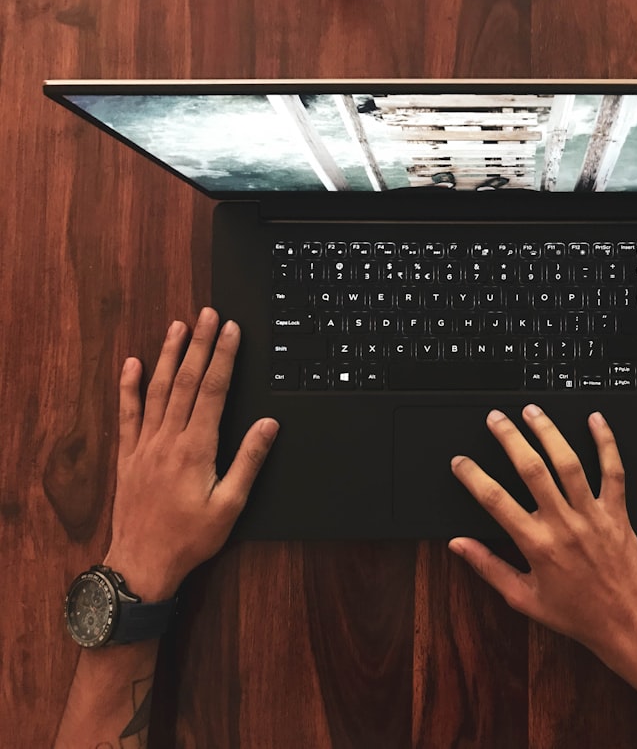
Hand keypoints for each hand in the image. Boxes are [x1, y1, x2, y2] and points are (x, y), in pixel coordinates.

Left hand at [103, 307, 278, 600]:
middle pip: (185, 381)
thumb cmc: (190, 538)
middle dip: (199, 344)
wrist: (142, 563)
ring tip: (177, 326)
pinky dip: (129, 386)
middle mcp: (167, 439)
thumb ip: (249, 460)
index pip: (212, 391)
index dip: (223, 357)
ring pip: (156, 390)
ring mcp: (144, 444)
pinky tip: (132, 364)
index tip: (231, 331)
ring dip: (167, 355)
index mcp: (196, 449)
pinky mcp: (128, 454)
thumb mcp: (231, 504)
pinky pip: (127, 413)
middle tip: (208, 314)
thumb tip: (267, 425)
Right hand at [449, 405, 636, 665]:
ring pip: (568, 463)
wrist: (625, 623)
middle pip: (531, 469)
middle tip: (496, 419)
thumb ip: (488, 567)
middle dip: (509, 439)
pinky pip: (613, 470)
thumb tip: (458, 545)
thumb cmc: (576, 614)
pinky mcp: (617, 512)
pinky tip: (595, 420)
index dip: (473, 477)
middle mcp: (563, 525)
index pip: (495, 501)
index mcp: (537, 545)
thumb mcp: (523, 597)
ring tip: (532, 412)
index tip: (461, 463)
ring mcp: (592, 515)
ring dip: (549, 432)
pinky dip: (605, 442)